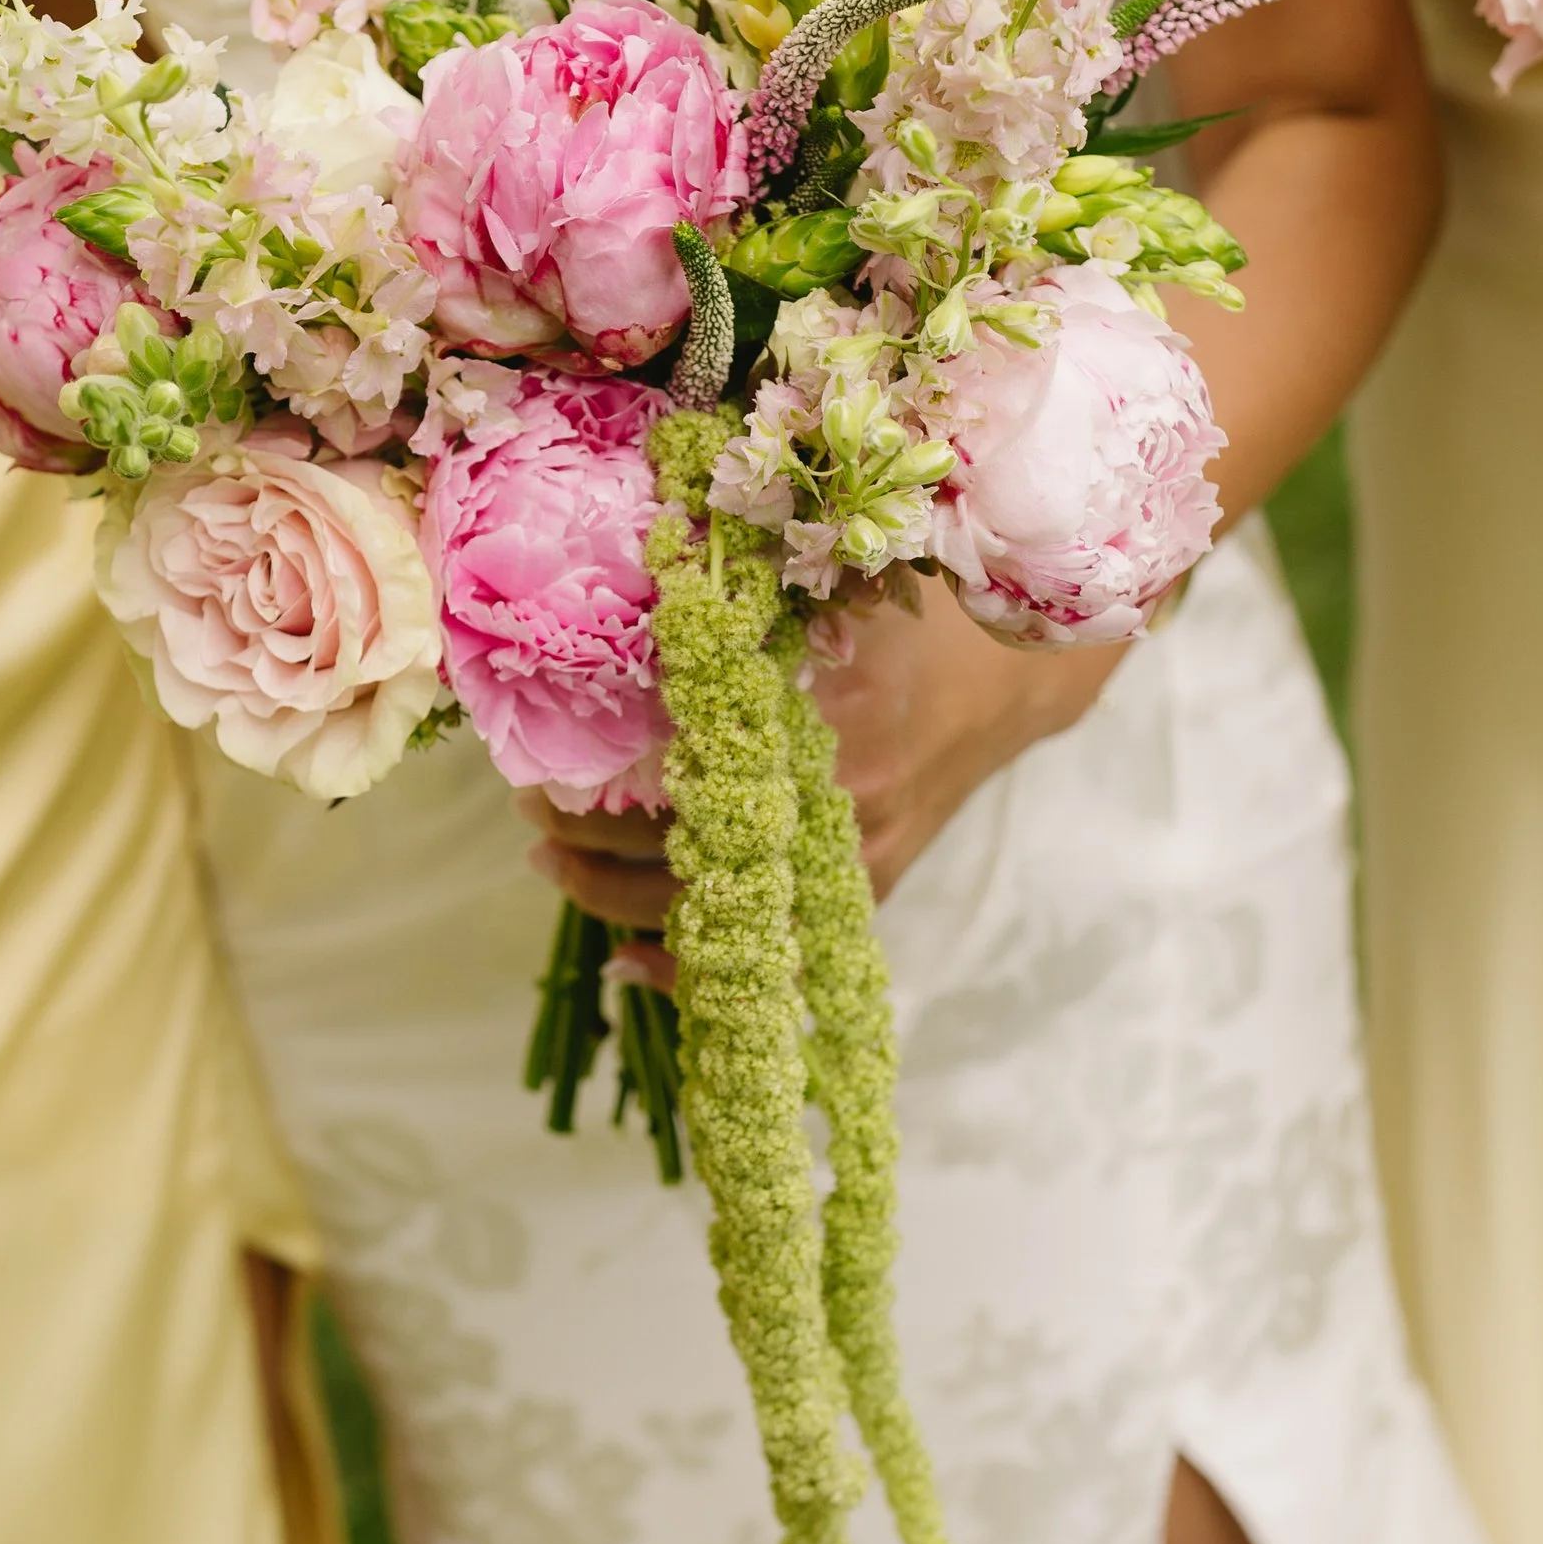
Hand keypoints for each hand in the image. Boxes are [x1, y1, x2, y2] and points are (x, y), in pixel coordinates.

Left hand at [520, 579, 1128, 956]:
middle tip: (527, 805)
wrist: (1015, 673)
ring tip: (553, 861)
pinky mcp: (865, 887)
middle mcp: (829, 795)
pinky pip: (766, 945)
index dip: (589, 772)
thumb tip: (626, 590)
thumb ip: (740, 599)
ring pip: (709, 907)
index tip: (532, 758)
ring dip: (613, 896)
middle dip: (583, 832)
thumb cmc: (916, 614)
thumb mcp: (828, 583)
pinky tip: (627, 953)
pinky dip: (692, 961)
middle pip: (673, 842)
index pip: (671, 764)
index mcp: (811, 709)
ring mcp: (848, 854)